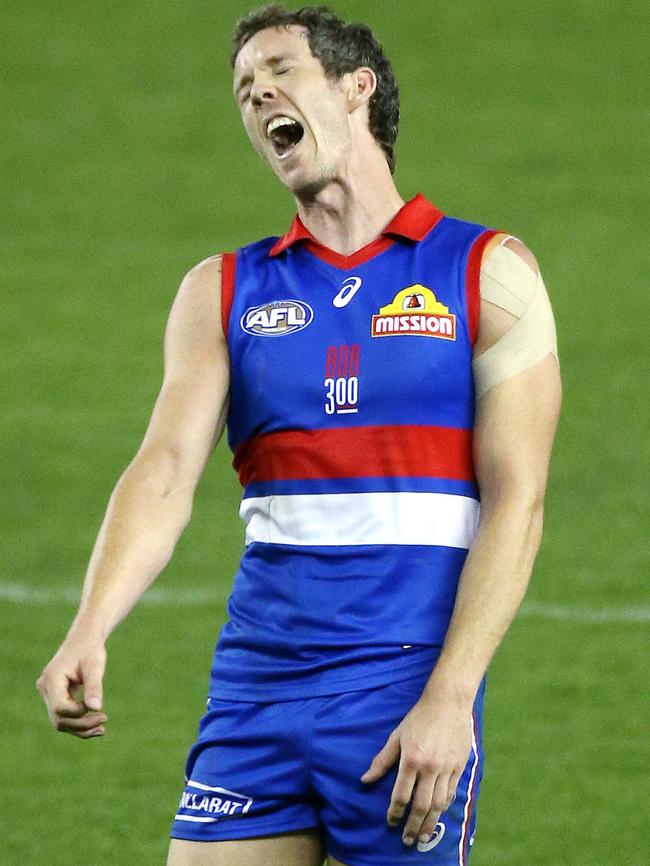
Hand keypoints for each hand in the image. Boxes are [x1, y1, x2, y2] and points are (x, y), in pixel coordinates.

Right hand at [36, 636, 107, 737]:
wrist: (83, 640)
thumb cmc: (90, 649)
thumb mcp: (95, 665)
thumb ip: (94, 686)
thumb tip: (96, 708)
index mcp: (52, 678)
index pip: (60, 707)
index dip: (79, 712)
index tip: (97, 706)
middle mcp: (45, 688)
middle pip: (59, 718)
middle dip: (82, 724)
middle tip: (104, 720)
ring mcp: (48, 694)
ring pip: (60, 721)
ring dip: (80, 728)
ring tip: (102, 729)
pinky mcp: (54, 698)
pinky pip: (64, 716)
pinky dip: (79, 723)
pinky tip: (96, 727)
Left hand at [360, 689, 472, 846]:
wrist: (448, 703)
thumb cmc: (419, 717)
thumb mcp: (397, 736)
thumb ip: (382, 760)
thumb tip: (365, 780)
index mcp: (411, 759)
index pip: (401, 794)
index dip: (394, 812)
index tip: (390, 822)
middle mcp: (429, 768)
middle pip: (421, 805)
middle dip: (413, 826)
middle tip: (408, 840)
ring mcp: (446, 768)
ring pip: (438, 804)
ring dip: (430, 823)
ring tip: (424, 836)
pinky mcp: (459, 767)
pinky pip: (451, 793)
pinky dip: (444, 807)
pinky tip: (438, 814)